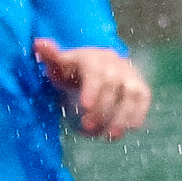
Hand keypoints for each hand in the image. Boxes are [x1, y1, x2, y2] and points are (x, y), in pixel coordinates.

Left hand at [34, 39, 150, 138]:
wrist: (99, 68)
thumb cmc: (73, 71)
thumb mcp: (59, 65)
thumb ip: (51, 57)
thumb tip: (38, 44)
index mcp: (93, 58)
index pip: (95, 72)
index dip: (92, 89)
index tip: (85, 106)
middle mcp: (115, 64)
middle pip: (112, 86)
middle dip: (102, 109)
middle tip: (88, 128)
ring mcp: (130, 75)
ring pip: (131, 94)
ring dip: (122, 116)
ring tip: (110, 136)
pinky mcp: (141, 88)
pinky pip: (143, 101)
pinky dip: (138, 115)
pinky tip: (128, 130)